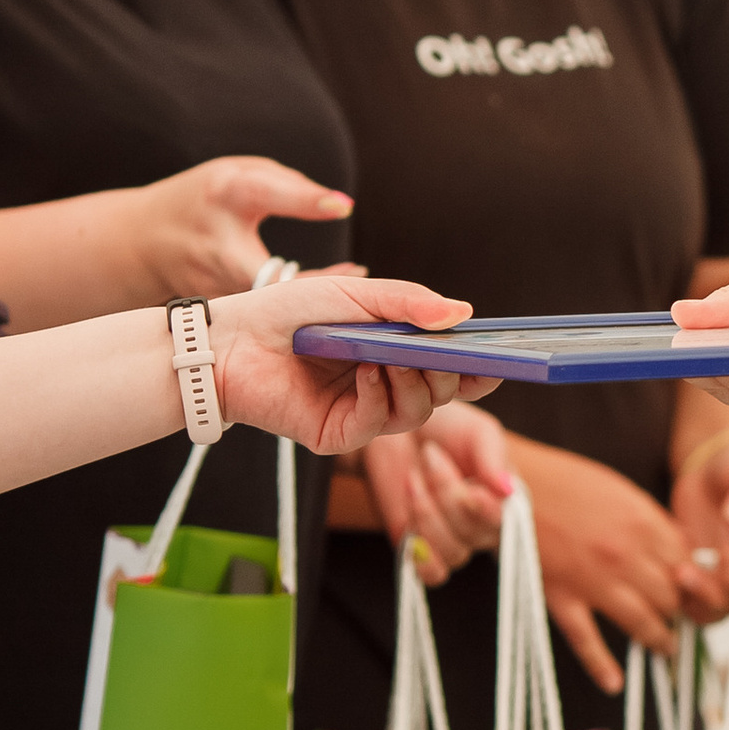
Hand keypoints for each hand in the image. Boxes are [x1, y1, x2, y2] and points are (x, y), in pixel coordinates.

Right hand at [127, 157, 352, 299]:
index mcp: (225, 194)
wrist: (141, 240)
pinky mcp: (218, 307)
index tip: (342, 206)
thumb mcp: (240, 174)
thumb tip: (337, 207)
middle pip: (273, 272)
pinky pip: (265, 315)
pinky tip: (326, 311)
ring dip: (314, 303)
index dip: (306, 199)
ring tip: (355, 294)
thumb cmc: (203, 198)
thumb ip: (288, 185)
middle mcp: (216, 241)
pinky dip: (295, 314)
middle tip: (360, 274)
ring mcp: (213, 282)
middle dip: (318, 283)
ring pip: (273, 303)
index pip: (266, 192)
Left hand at [206, 275, 494, 455]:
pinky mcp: (336, 435)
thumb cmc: (288, 312)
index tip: (499, 357)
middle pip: (443, 392)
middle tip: (448, 354)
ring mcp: (362, 412)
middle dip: (452, 374)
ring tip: (395, 358)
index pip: (451, 366)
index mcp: (395, 352)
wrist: (229, 340)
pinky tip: (368, 372)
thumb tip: (463, 313)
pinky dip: (380, 396)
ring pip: (417, 411)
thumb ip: (410, 303)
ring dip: (415, 383)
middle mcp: (384, 385)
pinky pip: (376, 424)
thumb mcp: (356, 295)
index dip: (479, 365)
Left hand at [364, 399, 513, 580]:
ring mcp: (451, 539)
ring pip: (454, 552)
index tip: (471, 490)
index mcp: (504, 498)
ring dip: (427, 514)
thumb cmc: (443, 428)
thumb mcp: (476, 432)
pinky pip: (434, 575)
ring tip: (413, 478)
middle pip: (475, 534)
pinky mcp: (421, 549)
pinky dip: (423, 557)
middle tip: (430, 455)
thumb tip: (508, 491)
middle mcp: (482, 525)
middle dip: (447, 493)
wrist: (395, 431)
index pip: (505, 520)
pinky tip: (410, 530)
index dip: (486, 510)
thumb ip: (494, 458)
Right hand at [503, 434, 701, 692]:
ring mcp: (594, 579)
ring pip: (642, 622)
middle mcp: (626, 555)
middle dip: (680, 611)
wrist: (508, 481)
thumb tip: (683, 550)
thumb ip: (652, 523)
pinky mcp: (561, 596)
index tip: (696, 591)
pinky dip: (601, 666)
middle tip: (683, 620)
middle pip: (671, 597)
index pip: (690, 567)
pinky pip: (586, 640)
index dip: (697, 583)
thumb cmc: (564, 480)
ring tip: (667, 647)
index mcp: (645, 523)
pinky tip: (615, 683)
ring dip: (660, 639)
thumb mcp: (621, 492)